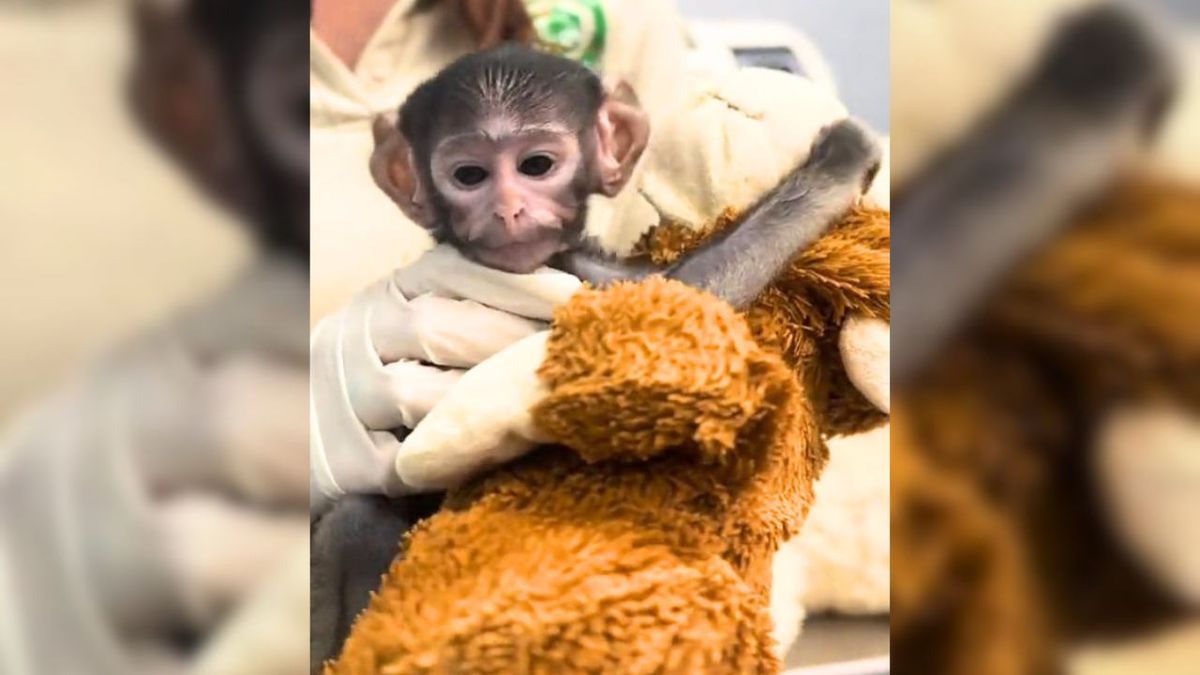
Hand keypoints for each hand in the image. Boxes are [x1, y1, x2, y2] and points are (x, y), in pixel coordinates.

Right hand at [309, 244, 580, 511]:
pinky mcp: (340, 462)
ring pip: (415, 395)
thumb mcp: (440, 323)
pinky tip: (494, 460)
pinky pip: (404, 463)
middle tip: (569, 361)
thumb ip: (490, 307)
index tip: (576, 298)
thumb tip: (577, 298)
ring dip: (482, 406)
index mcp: (393, 290)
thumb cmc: (418, 377)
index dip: (518, 283)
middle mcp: (357, 330)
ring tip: (540, 411)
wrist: (328, 441)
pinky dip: (452, 463)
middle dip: (512, 345)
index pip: (454, 269)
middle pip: (437, 329)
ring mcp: (341, 396)